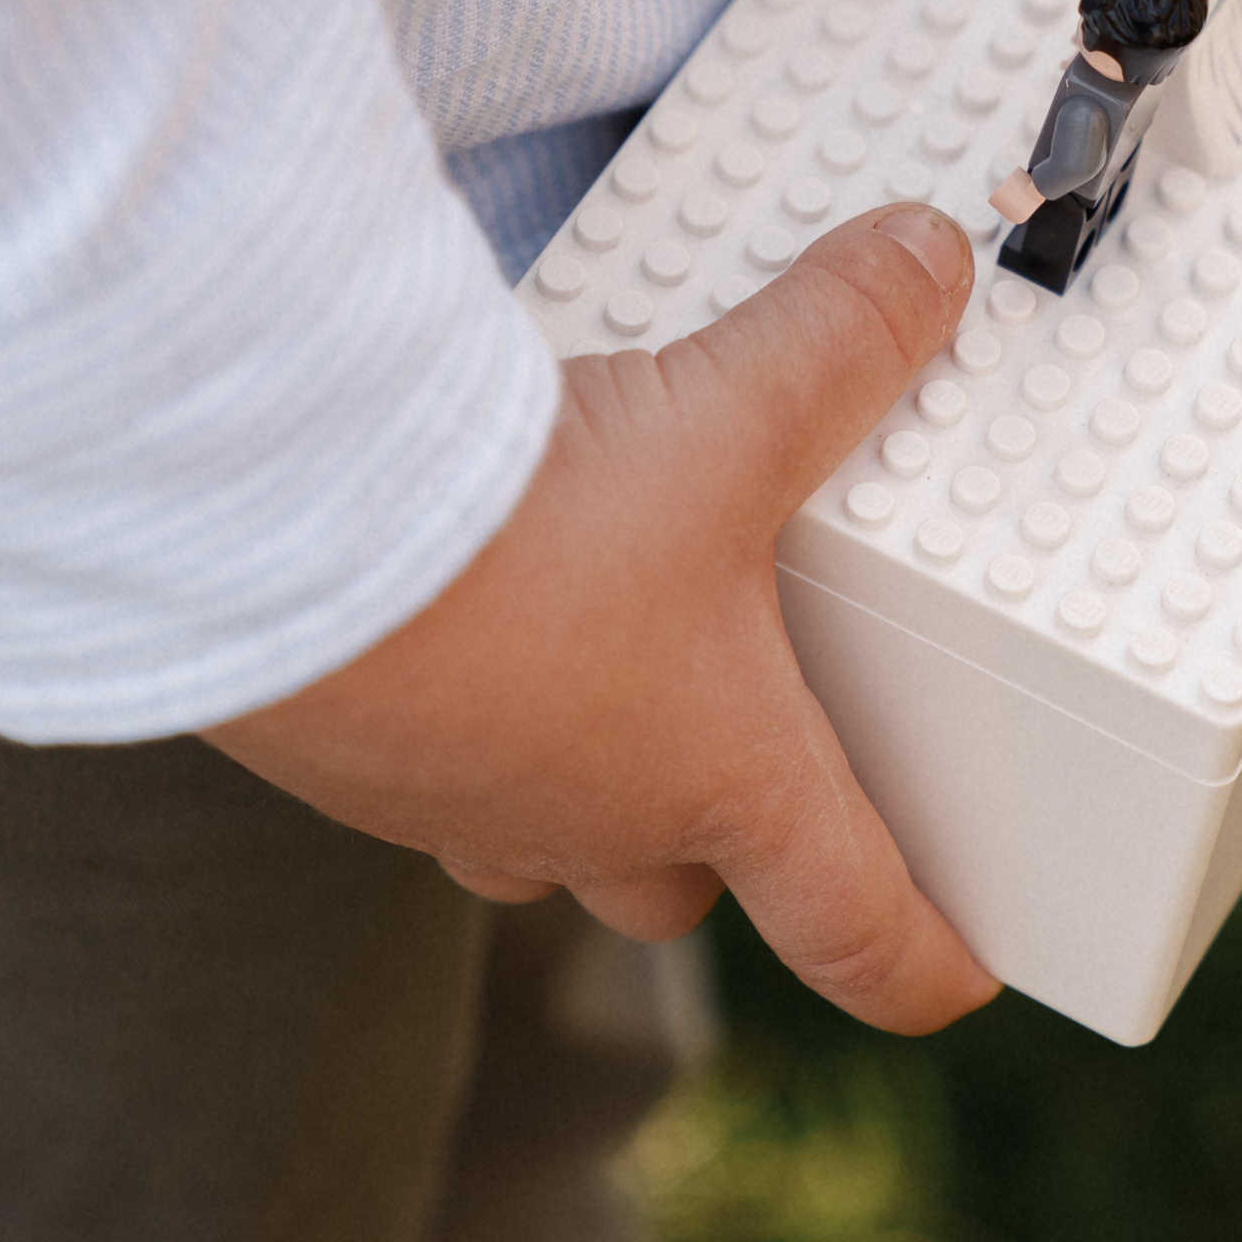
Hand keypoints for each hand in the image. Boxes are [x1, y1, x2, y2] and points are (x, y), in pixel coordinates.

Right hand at [206, 205, 996, 1036]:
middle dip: (728, 841)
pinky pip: (422, 764)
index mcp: (720, 781)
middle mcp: (589, 822)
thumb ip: (842, 334)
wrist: (281, 539)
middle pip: (681, 889)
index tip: (960, 977)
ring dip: (578, 777)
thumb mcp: (726, 414)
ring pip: (541, 836)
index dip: (926, 961)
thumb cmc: (526, 534)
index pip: (857, 929)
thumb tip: (928, 263)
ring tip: (592, 668)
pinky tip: (451, 613)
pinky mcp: (342, 756)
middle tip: (753, 766)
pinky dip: (455, 708)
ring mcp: (455, 802)